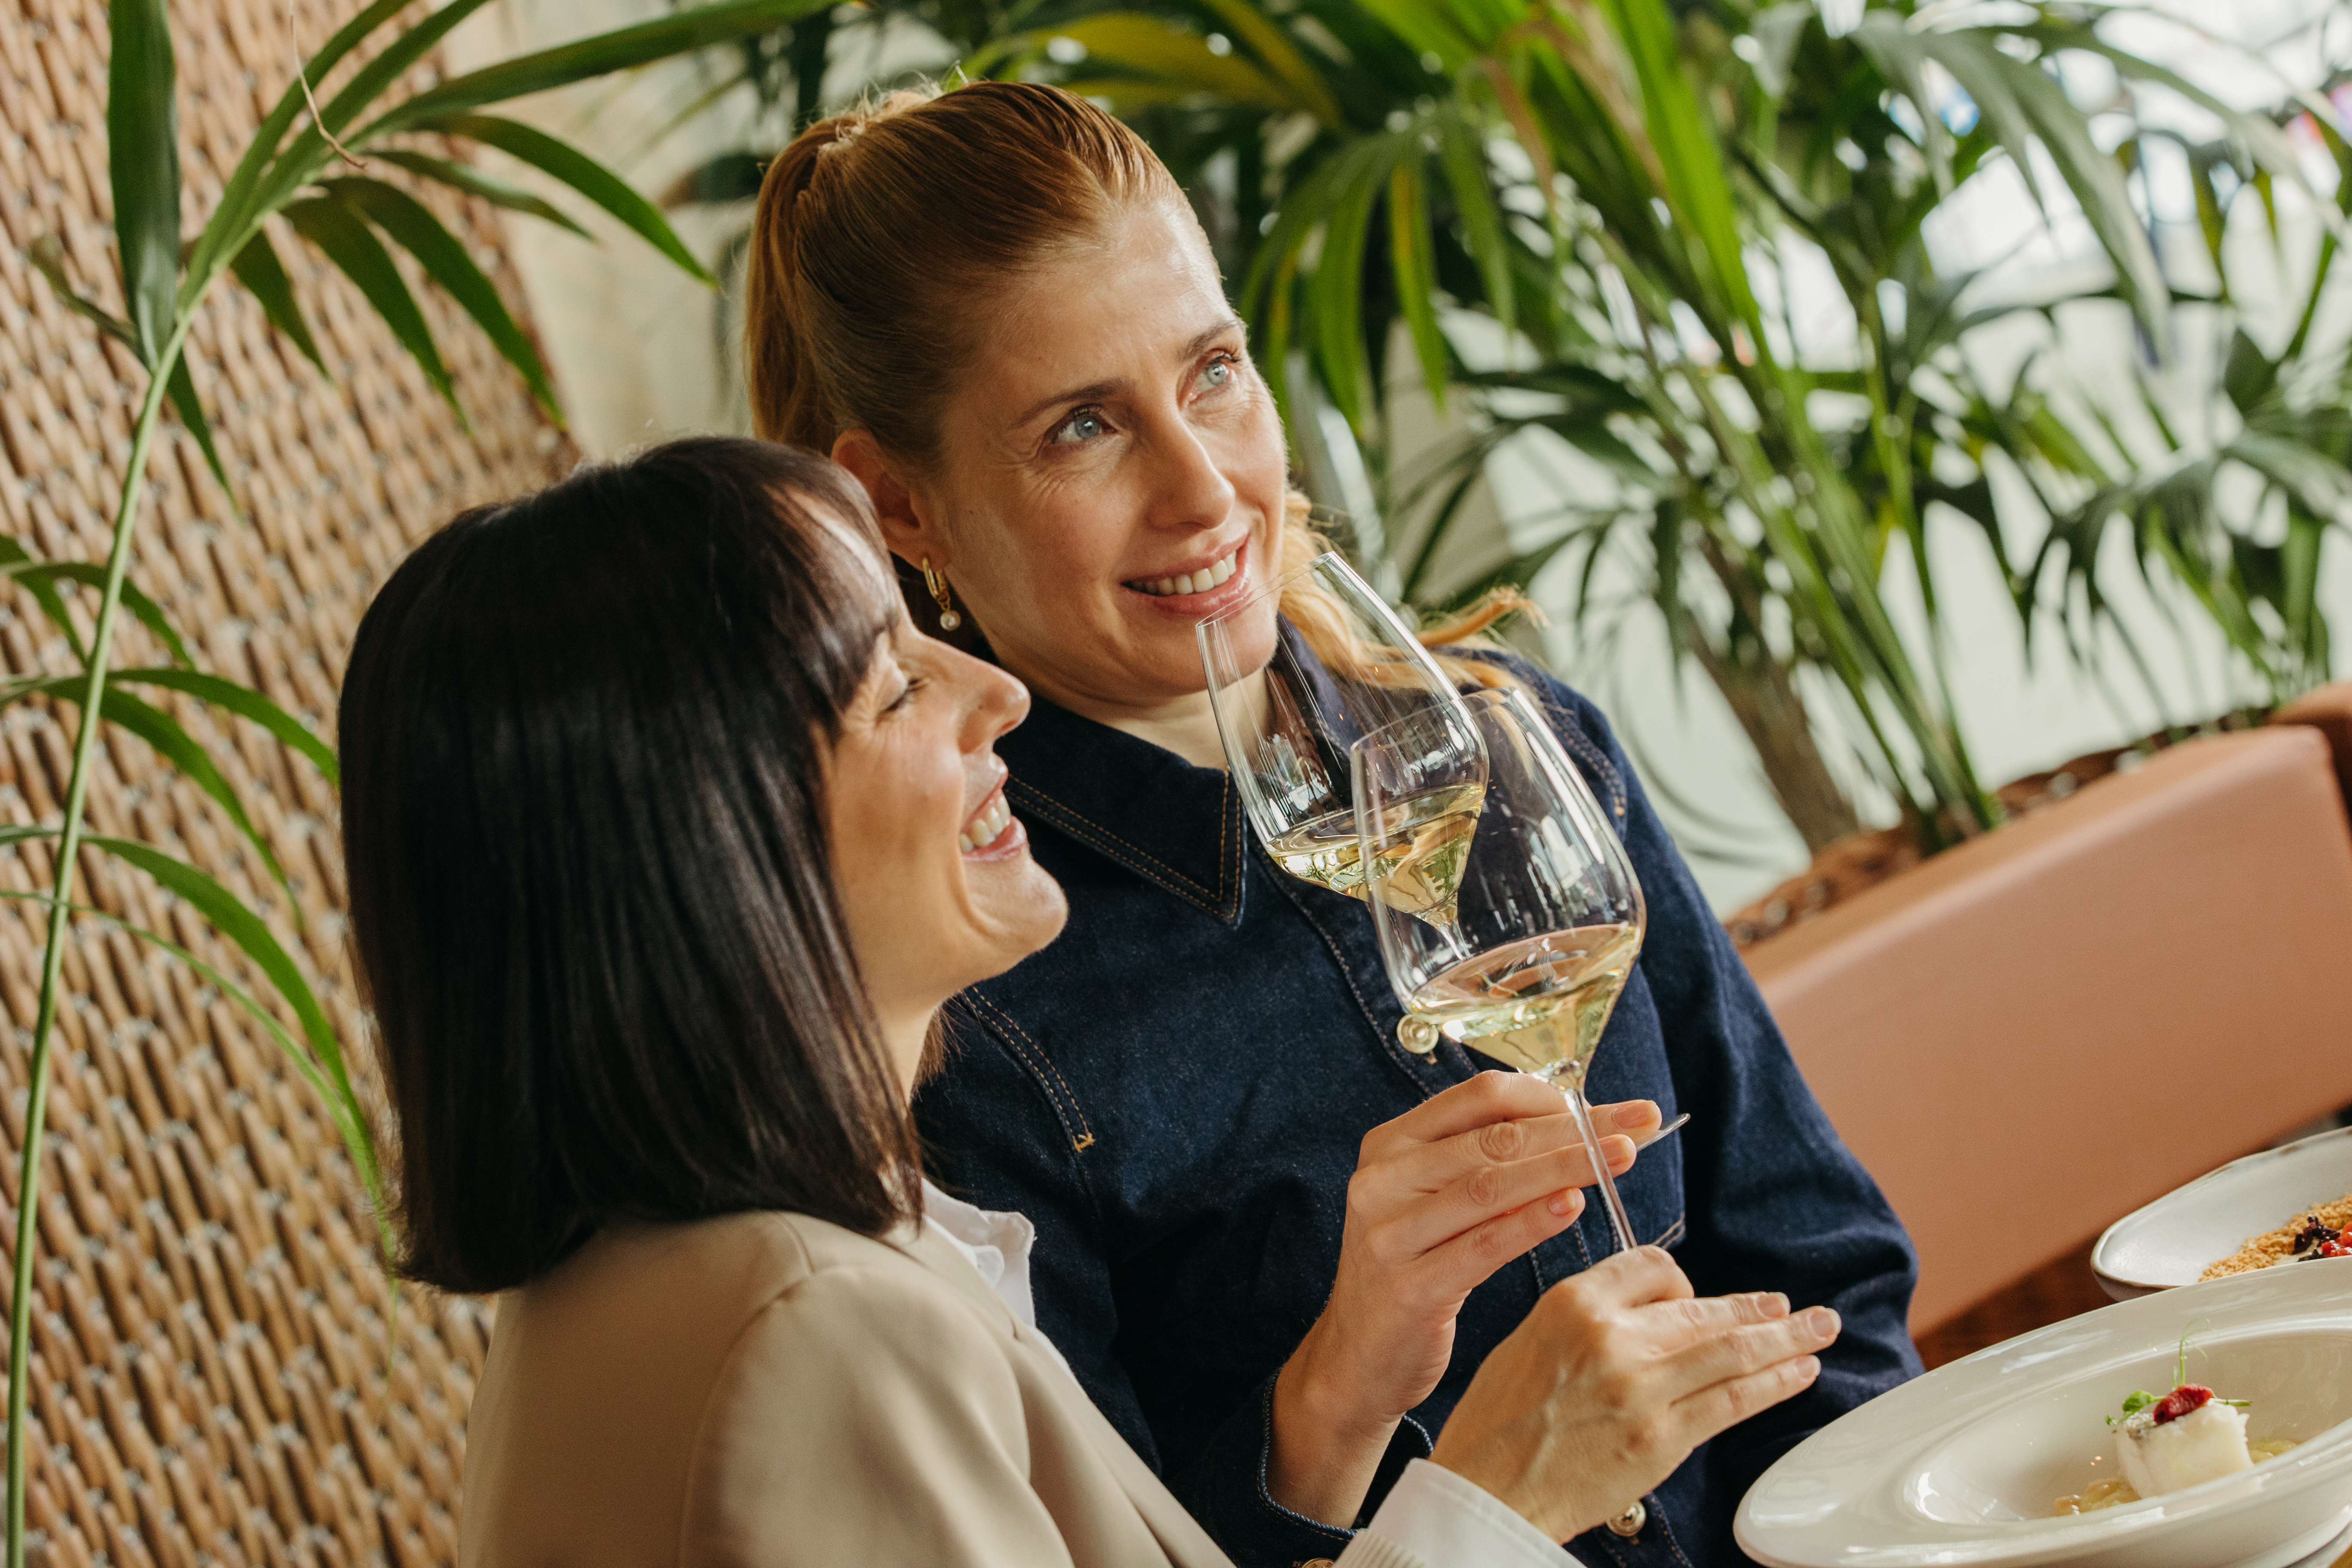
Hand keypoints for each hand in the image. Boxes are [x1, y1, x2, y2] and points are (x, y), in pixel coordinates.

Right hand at [1268, 1073, 1657, 1523]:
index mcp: (1389, 1144)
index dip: (1551, 1095)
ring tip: (1621, 1156)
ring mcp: (1388, 1234)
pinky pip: (1482, 1247)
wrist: (1359, 1358)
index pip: (1478, 1097)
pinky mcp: (1407, 1288)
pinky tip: (1573, 1206)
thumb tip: (1577, 1125)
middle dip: (1573, 1128)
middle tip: (1635, 1125)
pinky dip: (1531, 1223)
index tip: (1612, 1106)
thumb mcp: (1435, 1204)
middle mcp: (1381, 1179)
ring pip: (1490, 1185)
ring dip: (1564, 1166)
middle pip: (1492, 1138)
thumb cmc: (1414, 1270)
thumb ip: (1485, 1164)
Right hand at [1430, 1246, 1837, 1541]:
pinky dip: (1773, 1383)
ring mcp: (1643, 1389)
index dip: (1681, 1282)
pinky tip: (1798, 1372)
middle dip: (1757, 1310)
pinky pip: (1732, 1401)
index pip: (1651, 1267)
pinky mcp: (1662, 1438)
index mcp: (1572, 1304)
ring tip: (1818, 1328)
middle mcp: (1612, 1338)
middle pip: (1704, 1310)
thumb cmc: (1496, 1423)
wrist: (1487, 1489)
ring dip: (1785, 1339)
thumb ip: (1586, 1319)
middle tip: (1789, 1308)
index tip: (1697, 1296)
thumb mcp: (1528, 1340)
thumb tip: (1644, 1315)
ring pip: (1731, 1352)